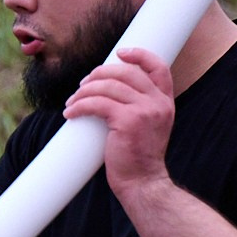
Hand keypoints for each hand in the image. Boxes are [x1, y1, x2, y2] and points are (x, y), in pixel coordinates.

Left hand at [64, 45, 174, 198]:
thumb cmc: (139, 157)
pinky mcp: (127, 122)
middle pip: (126, 73)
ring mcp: (144, 111)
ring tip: (72, 101)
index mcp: (165, 102)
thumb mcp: (149, 126)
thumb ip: (140, 106)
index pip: (158, 67)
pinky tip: (70, 113)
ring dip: (85, 91)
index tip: (119, 53)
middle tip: (83, 84)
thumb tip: (110, 89)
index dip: (139, 55)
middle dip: (100, 74)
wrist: (143, 183)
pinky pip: (97, 104)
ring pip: (108, 87)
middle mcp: (158, 103)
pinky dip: (80, 106)